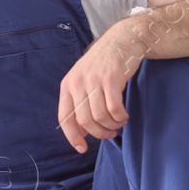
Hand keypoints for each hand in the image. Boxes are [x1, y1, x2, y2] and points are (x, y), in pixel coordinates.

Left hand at [58, 22, 144, 152]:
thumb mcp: (84, 80)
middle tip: (110, 133)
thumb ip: (80, 103)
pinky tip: (124, 115)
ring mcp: (94, 80)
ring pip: (100, 117)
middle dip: (99, 133)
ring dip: (112, 126)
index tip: (82, 149)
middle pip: (84, 121)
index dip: (72, 136)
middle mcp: (77, 82)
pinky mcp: (111, 79)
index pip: (64, 118)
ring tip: (119, 122)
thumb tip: (80, 132)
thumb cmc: (103, 65)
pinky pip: (114, 109)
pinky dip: (120, 117)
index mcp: (67, 85)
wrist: (121, 40)